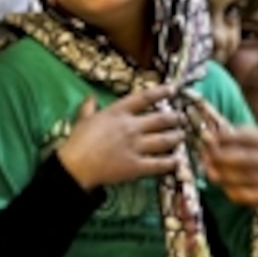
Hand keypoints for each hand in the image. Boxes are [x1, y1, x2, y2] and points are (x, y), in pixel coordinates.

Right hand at [57, 85, 183, 189]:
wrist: (76, 165)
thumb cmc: (77, 141)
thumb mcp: (83, 119)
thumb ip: (89, 107)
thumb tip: (91, 98)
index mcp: (118, 112)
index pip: (145, 98)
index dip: (161, 92)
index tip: (172, 90)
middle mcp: (131, 126)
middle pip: (160, 119)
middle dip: (174, 118)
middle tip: (181, 118)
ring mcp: (136, 146)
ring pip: (164, 140)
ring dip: (176, 137)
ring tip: (182, 136)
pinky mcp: (136, 166)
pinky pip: (159, 163)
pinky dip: (170, 162)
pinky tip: (178, 161)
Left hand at [200, 127, 257, 209]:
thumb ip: (242, 136)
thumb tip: (213, 134)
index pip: (237, 136)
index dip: (217, 137)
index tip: (206, 138)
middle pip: (234, 158)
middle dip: (214, 157)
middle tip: (205, 157)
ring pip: (236, 178)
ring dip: (219, 175)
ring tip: (211, 172)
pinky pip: (244, 196)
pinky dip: (231, 192)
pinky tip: (226, 187)